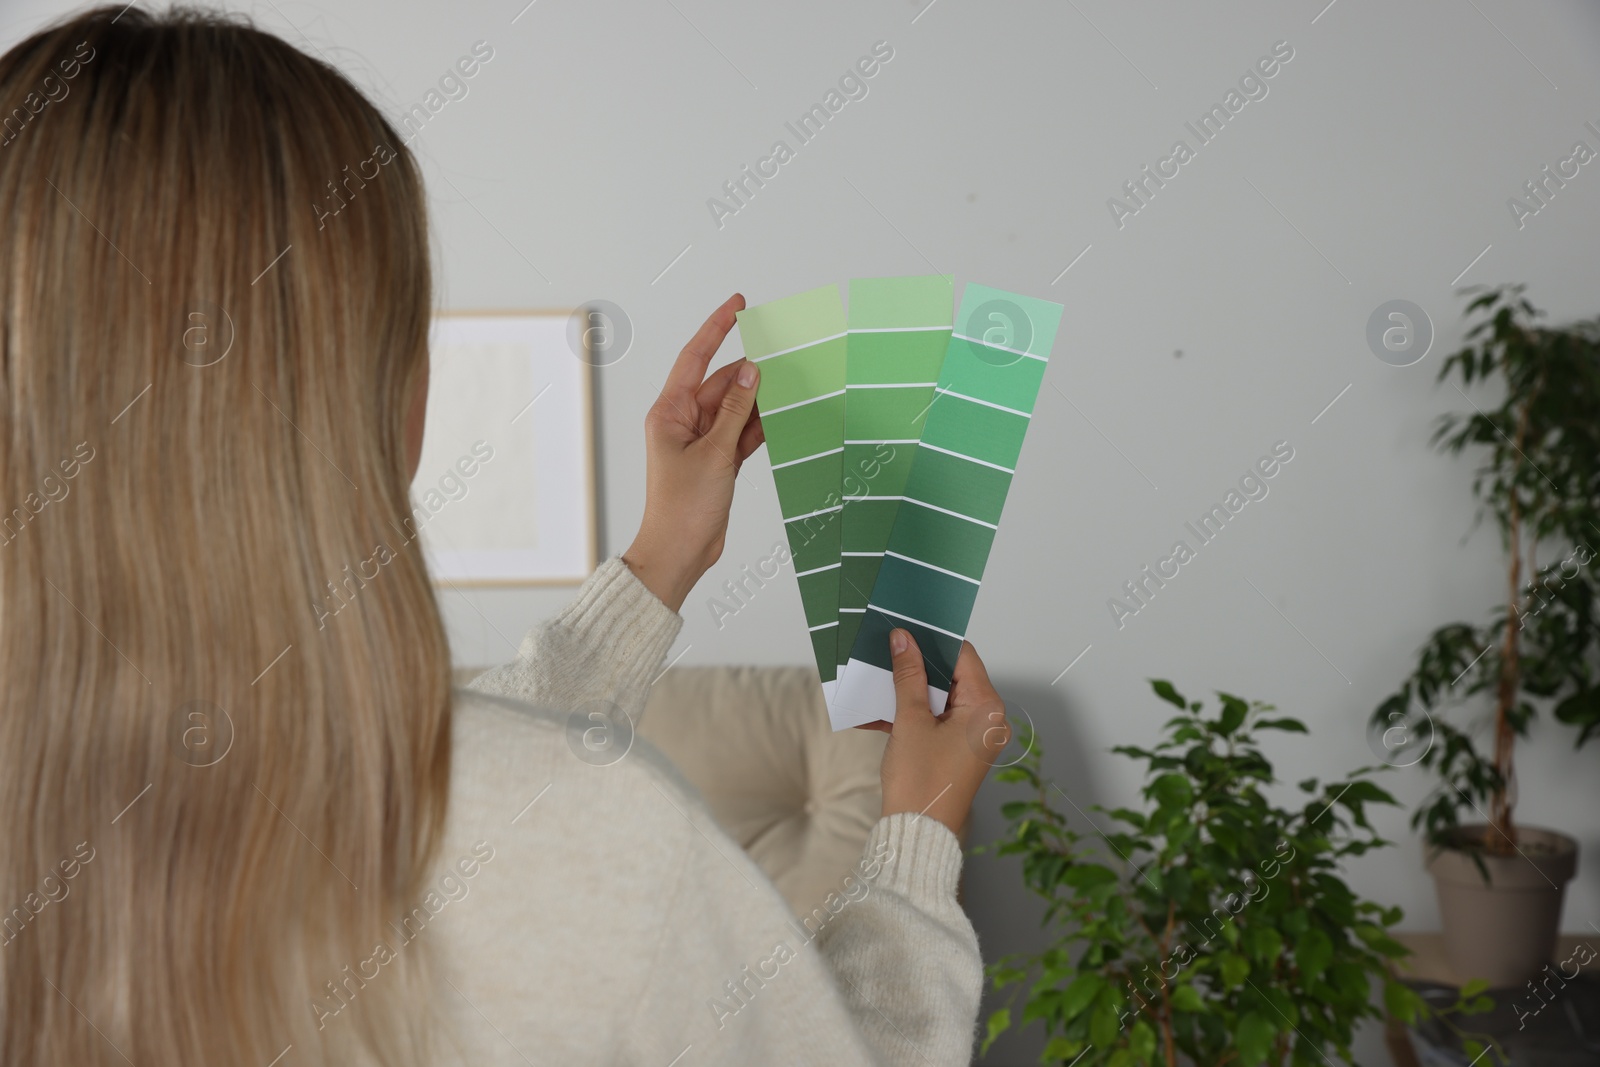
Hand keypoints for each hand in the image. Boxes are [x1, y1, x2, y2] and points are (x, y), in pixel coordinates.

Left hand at [623, 294, 763, 611]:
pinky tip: (785, 414)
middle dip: (751, 371)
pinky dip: (762, 425)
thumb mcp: (715, 453)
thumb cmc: (683, 508)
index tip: (738, 303)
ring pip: (737, 408)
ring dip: (761, 399)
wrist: (680, 552)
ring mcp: (702, 441)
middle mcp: (683, 421)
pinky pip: (743, 432)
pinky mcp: (719, 459)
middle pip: (722, 384)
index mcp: (669, 413)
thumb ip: (736, 410)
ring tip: (793, 382)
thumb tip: (751, 370)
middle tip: (785, 353)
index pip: (695, 358)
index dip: (717, 327)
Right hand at [874, 630, 1008, 836]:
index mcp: (986, 708)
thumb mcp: (910, 721)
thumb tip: (904, 640)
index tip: (906, 629)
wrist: (918, 834)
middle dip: (915, 667)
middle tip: (886, 651)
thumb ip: (908, 676)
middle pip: (950, 676)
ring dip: (907, 692)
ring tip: (876, 682)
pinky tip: (875, 713)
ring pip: (938, 698)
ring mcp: (972, 736)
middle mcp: (987, 720)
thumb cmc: (921, 782)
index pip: (962, 656)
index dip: (932, 641)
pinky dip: (909, 716)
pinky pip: (934, 721)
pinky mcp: (956, 750)